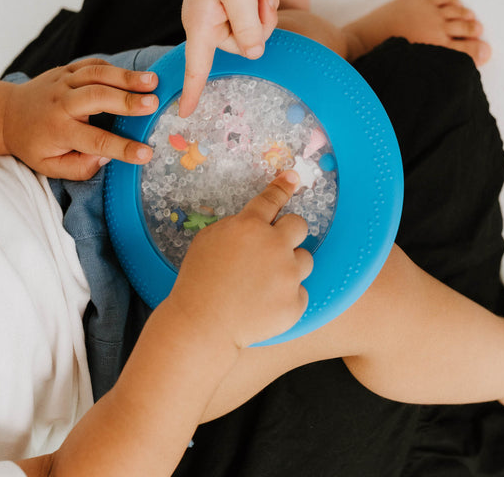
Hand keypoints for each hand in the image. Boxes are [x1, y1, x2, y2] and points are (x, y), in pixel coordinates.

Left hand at [2, 58, 158, 179]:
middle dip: (127, 100)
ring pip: (97, 74)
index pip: (96, 141)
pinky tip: (135, 76)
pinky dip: (115, 68)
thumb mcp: (51, 167)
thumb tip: (105, 157)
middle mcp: (60, 103)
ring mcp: (63, 82)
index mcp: (59, 130)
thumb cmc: (35, 144)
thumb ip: (79, 168)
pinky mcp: (67, 69)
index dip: (122, 148)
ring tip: (153, 81)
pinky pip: (93, 64)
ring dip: (127, 76)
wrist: (8, 114)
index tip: (146, 154)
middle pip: (97, 97)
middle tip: (153, 103)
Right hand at [168, 171, 310, 348]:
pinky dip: (286, 298)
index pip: (272, 199)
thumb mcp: (207, 240)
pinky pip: (300, 292)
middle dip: (289, 232)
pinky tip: (264, 305)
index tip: (292, 178)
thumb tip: (254, 222)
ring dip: (290, 267)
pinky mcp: (295, 302)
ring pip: (305, 259)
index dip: (283, 187)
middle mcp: (275, 246)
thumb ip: (235, 226)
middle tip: (274, 247)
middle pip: (300, 225)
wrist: (203, 325)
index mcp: (250, 227)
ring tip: (264, 283)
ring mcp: (288, 275)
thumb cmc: (198, 281)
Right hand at [179, 0, 279, 117]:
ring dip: (264, 8)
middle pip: (244, 46)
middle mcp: (209, 26)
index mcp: (201, 25)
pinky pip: (257, 18)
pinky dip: (263, 1)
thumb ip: (247, 29)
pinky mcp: (234, 10)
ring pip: (255, 33)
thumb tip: (254, 54)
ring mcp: (222, 18)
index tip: (184, 114)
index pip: (195, 67)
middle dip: (260, 22)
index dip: (191, 92)